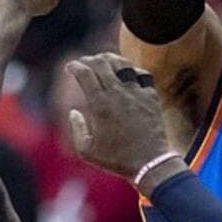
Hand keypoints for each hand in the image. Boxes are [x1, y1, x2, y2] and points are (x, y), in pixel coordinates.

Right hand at [65, 53, 172, 179]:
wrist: (150, 163)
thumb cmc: (117, 159)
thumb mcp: (87, 151)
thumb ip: (77, 128)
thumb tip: (74, 112)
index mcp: (99, 104)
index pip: (84, 73)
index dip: (74, 66)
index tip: (70, 67)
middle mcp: (118, 93)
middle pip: (101, 63)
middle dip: (89, 59)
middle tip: (85, 62)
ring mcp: (136, 93)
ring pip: (122, 64)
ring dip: (111, 59)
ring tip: (105, 61)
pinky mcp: (151, 97)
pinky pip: (142, 75)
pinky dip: (132, 71)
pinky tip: (129, 75)